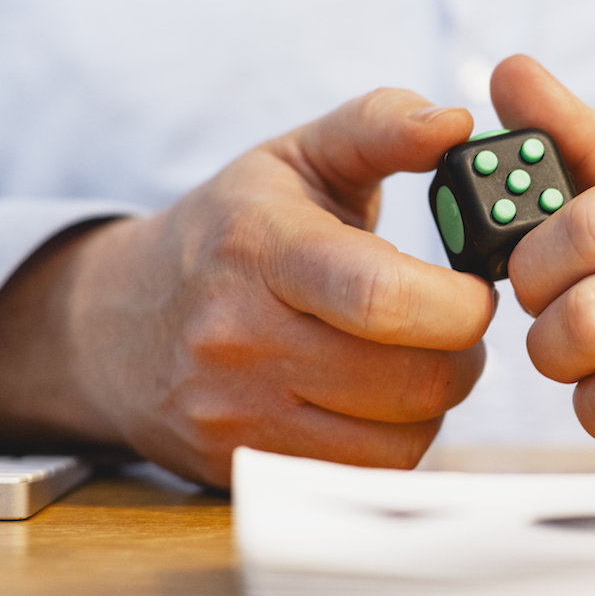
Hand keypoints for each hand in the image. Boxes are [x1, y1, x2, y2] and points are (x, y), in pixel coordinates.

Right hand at [0, 90, 494, 485]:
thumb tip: (456, 122)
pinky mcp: (243, 465)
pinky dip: (397, 441)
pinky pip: (364, 473)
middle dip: (463, 353)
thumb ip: (381, 125)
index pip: (380, 298)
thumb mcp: (298, 156)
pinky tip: (380, 398)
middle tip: (457, 323)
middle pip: (406, 379)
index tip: (475, 289)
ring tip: (417, 356)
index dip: (457, 304)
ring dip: (435, 401)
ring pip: (397, 439)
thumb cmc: (232, 227)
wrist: (120, 320)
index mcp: (261, 247)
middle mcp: (239, 336)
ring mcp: (236, 412)